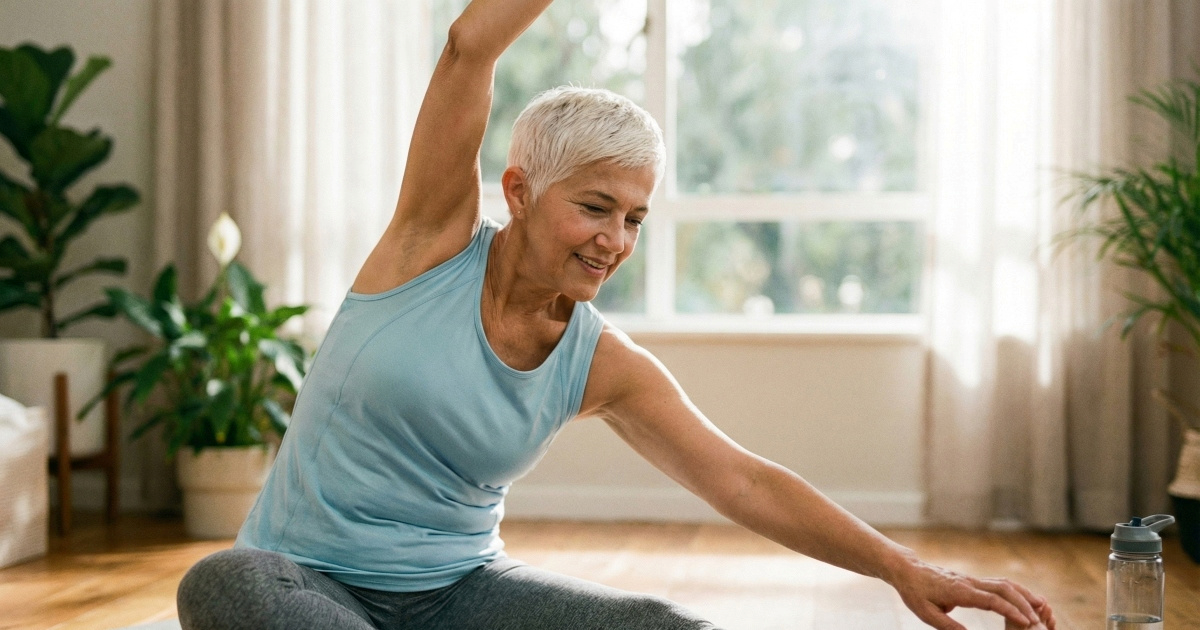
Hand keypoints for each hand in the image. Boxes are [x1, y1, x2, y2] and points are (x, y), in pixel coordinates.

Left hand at [889, 557, 1055, 629]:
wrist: (908, 571)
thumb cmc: (915, 593)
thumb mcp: (926, 613)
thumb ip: (948, 626)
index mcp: (959, 591)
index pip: (991, 600)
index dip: (1010, 610)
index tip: (1026, 622)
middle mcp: (969, 583)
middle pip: (1003, 589)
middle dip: (1023, 603)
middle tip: (1038, 620)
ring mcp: (972, 580)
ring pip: (1003, 583)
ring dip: (1023, 594)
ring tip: (1040, 606)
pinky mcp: (972, 580)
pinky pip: (997, 583)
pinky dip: (1014, 590)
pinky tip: (1023, 598)